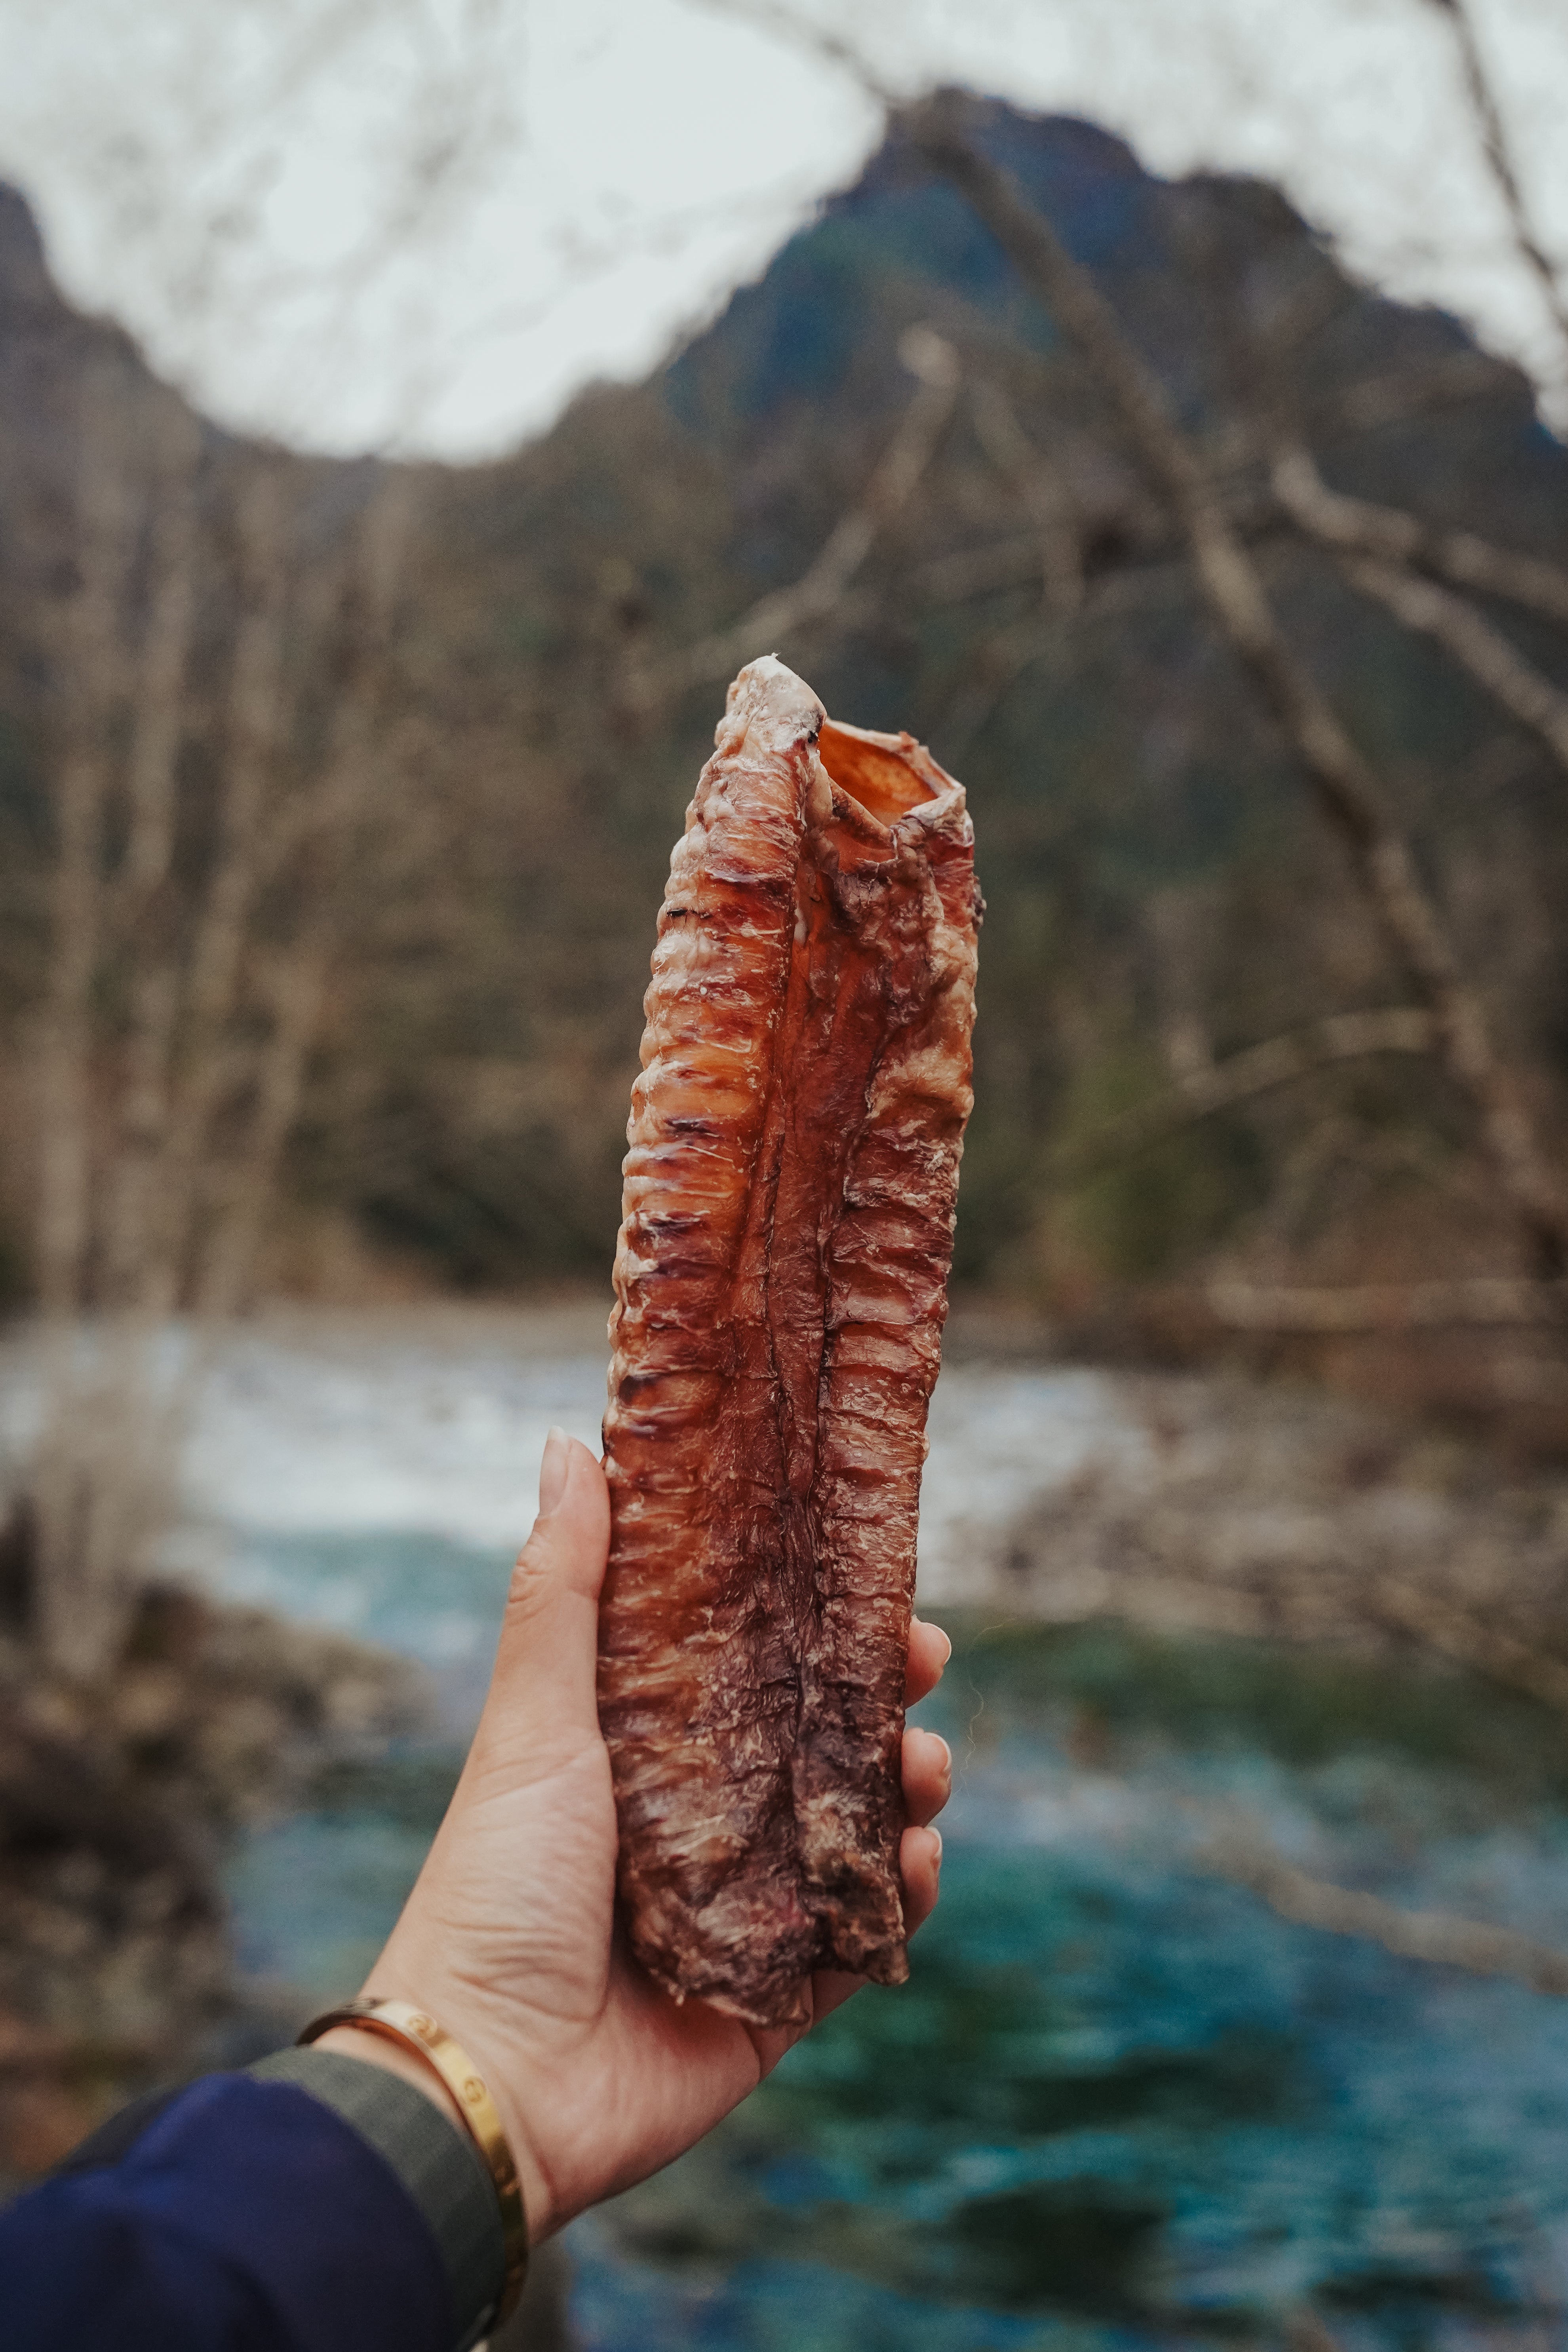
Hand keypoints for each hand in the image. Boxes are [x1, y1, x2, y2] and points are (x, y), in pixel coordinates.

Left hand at [322, 1429, 951, 2240]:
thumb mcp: (534, 1721)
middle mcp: (701, 1825)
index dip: (817, 1623)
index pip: (753, 1667)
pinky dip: (904, 1894)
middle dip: (882, 1696)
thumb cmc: (492, 1885)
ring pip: (856, 1830)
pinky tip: (920, 1857)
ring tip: (923, 1764)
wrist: (487, 2075)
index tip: (874, 1580)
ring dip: (906, 1785)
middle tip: (922, 1662)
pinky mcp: (774, 1999)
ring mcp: (746, 1913)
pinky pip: (864, 1937)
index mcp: (645, 1754)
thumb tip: (566, 1443)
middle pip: (820, 1741)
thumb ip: (561, 1589)